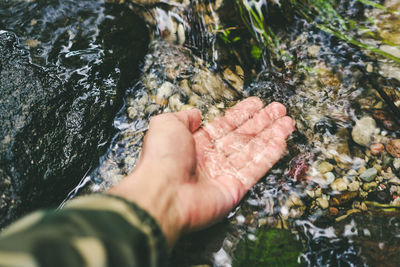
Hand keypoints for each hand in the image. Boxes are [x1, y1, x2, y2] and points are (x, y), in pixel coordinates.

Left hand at [109, 97, 294, 246]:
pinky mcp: (234, 188)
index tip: (257, 104)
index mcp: (196, 143)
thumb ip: (183, 117)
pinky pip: (255, 168)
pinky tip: (281, 141)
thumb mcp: (166, 125)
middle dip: (262, 122)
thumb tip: (195, 113)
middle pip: (243, 136)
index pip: (225, 125)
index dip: (242, 114)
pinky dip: (269, 155)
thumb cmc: (161, 159)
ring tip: (287, 122)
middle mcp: (211, 158)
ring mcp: (224, 174)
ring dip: (271, 136)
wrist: (162, 193)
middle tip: (279, 110)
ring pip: (253, 150)